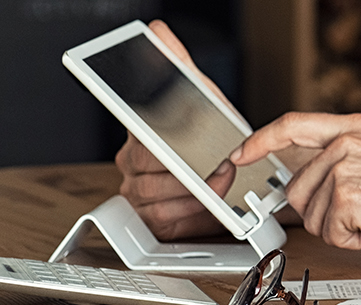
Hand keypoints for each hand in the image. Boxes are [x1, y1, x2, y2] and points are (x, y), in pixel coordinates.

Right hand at [113, 20, 238, 239]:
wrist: (228, 176)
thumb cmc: (209, 138)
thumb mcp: (201, 97)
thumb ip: (179, 65)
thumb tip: (157, 31)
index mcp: (139, 129)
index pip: (133, 126)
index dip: (151, 134)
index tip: (166, 140)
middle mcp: (132, 160)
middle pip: (148, 162)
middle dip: (186, 164)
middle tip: (216, 162)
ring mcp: (137, 189)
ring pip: (154, 190)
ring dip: (192, 188)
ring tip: (219, 179)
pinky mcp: (150, 217)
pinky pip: (161, 215)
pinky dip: (188, 209)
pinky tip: (206, 200)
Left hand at [229, 112, 360, 250]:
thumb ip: (346, 156)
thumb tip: (314, 180)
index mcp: (353, 128)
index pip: (292, 126)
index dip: (260, 141)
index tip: (240, 155)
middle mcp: (344, 144)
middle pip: (298, 189)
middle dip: (323, 212)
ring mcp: (343, 170)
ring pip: (314, 216)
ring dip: (342, 228)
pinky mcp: (347, 199)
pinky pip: (331, 234)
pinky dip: (353, 241)